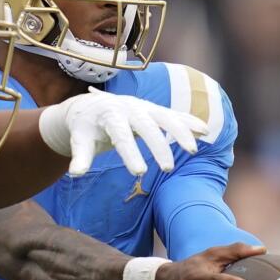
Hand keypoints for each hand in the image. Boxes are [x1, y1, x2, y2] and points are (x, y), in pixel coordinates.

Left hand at [38, 88, 206, 175]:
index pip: (121, 135)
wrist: (90, 105)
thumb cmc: (84, 127)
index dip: (130, 153)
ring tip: (193, 151)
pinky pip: (175, 115)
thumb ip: (80, 156)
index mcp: (110, 115)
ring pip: (166, 117)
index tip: (139, 172)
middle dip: (159, 146)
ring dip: (181, 132)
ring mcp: (145, 107)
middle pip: (147, 126)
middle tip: (166, 169)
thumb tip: (74, 174)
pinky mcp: (154, 110)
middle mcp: (130, 108)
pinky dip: (189, 122)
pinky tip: (205, 132)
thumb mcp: (78, 140)